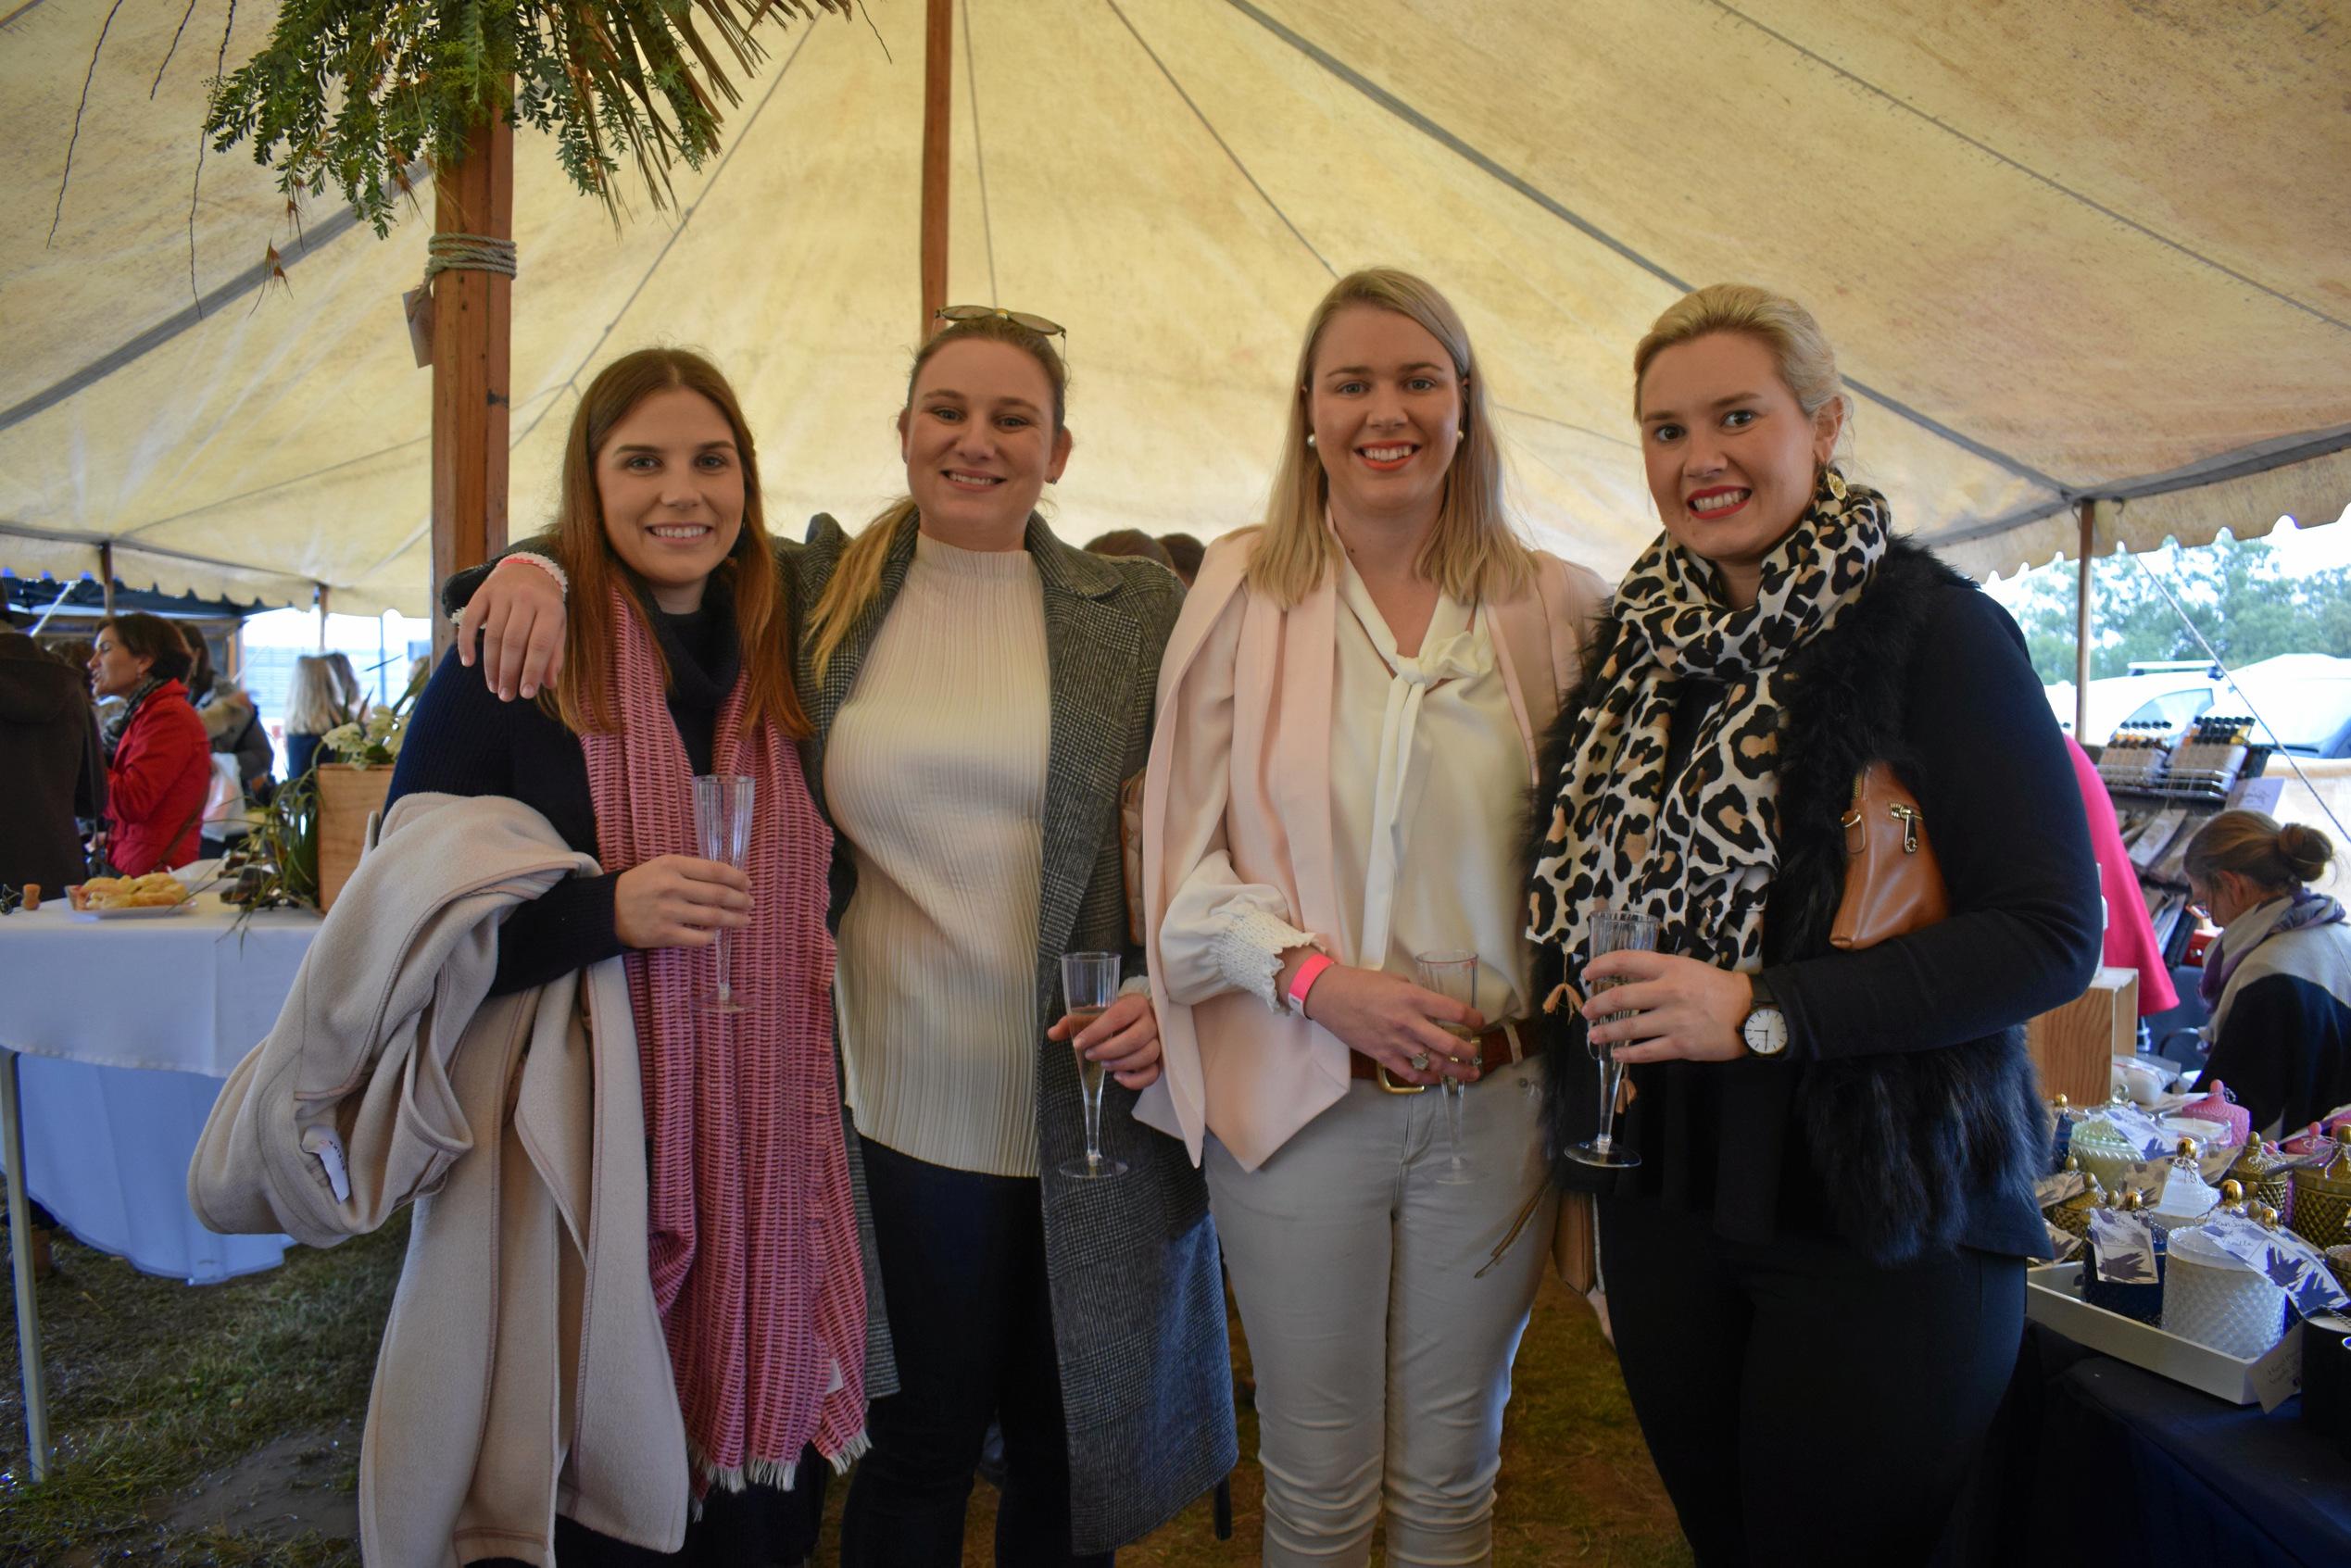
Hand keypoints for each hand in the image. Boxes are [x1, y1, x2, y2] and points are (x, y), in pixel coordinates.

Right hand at [457, 556, 567, 701]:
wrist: (530, 567)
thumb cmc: (546, 605)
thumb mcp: (558, 626)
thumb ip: (554, 653)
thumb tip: (548, 684)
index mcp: (550, 608)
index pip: (539, 644)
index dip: (531, 671)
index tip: (525, 694)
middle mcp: (526, 598)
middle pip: (513, 642)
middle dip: (508, 673)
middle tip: (505, 696)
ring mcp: (502, 593)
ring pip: (492, 635)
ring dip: (490, 665)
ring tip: (493, 687)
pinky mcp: (482, 592)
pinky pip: (470, 620)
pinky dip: (466, 642)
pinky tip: (467, 662)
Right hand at [613, 856, 750, 950]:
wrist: (606, 910)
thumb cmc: (639, 885)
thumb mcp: (661, 867)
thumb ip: (690, 870)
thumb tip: (727, 879)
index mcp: (672, 865)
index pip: (715, 870)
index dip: (737, 878)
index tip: (748, 883)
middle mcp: (672, 887)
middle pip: (718, 895)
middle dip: (741, 900)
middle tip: (751, 903)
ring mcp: (669, 912)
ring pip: (713, 917)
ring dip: (734, 919)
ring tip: (745, 920)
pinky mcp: (664, 934)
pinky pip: (698, 937)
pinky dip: (711, 936)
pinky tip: (716, 933)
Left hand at [1048, 991, 1162, 1089]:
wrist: (1134, 1020)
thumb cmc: (1111, 1017)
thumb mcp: (1093, 1014)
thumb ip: (1073, 1022)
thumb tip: (1052, 1033)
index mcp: (1134, 1004)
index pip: (1118, 1016)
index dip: (1097, 1031)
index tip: (1078, 1043)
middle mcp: (1151, 1021)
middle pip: (1136, 1038)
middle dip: (1109, 1050)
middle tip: (1090, 1055)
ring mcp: (1158, 1041)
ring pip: (1148, 1055)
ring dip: (1122, 1063)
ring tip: (1103, 1065)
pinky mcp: (1159, 1060)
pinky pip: (1153, 1073)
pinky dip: (1136, 1080)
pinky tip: (1118, 1078)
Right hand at [1299, 963, 1483, 1087]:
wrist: (1330, 997)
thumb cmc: (1362, 983)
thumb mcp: (1396, 981)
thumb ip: (1417, 995)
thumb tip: (1434, 1007)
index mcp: (1414, 998)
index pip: (1454, 1011)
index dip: (1473, 1019)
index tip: (1479, 1022)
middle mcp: (1409, 1022)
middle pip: (1449, 1044)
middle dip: (1468, 1052)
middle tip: (1476, 1053)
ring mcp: (1396, 1042)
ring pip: (1434, 1062)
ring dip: (1456, 1070)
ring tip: (1470, 1074)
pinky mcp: (1383, 1056)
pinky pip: (1410, 1072)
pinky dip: (1426, 1078)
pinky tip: (1436, 1079)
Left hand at [1581, 951, 1751, 1065]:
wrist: (1752, 1012)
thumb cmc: (1720, 988)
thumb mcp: (1690, 967)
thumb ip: (1661, 972)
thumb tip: (1630, 978)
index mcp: (1670, 968)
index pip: (1625, 960)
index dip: (1600, 966)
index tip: (1587, 973)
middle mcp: (1668, 991)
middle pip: (1619, 998)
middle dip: (1596, 1005)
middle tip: (1586, 1011)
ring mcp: (1673, 1020)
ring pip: (1628, 1028)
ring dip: (1606, 1033)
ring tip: (1594, 1035)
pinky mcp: (1681, 1045)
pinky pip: (1646, 1052)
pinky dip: (1627, 1055)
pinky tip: (1618, 1054)